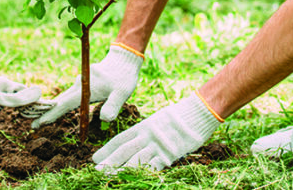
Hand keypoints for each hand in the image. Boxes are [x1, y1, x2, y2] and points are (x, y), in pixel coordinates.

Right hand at [32, 44, 143, 128]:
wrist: (123, 59)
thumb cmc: (123, 78)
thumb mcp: (122, 93)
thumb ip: (113, 106)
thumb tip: (105, 120)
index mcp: (85, 89)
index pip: (65, 104)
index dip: (51, 114)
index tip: (38, 123)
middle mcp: (78, 85)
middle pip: (59, 101)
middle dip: (45, 113)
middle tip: (32, 126)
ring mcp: (78, 83)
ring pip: (63, 98)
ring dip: (52, 108)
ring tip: (39, 120)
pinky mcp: (81, 83)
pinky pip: (68, 95)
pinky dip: (60, 103)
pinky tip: (55, 109)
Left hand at [92, 94, 220, 172]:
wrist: (197, 113)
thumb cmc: (179, 116)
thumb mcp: (157, 120)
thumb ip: (146, 131)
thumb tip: (137, 139)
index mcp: (143, 127)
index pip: (120, 139)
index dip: (107, 149)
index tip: (95, 158)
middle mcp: (147, 136)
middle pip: (124, 151)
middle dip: (109, 162)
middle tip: (96, 171)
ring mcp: (158, 145)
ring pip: (136, 160)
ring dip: (122, 170)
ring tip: (110, 177)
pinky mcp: (169, 154)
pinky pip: (154, 166)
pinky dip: (144, 173)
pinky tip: (134, 179)